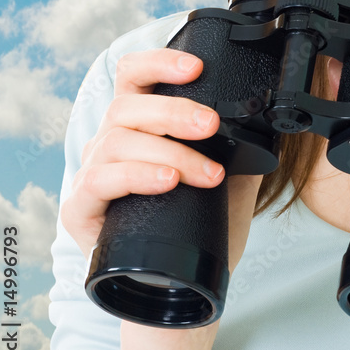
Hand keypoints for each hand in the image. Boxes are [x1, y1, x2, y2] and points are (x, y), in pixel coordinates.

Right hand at [61, 48, 261, 276]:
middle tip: (211, 126)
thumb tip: (270, 121)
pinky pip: (99, 181)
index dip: (159, 63)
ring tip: (207, 174)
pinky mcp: (79, 210)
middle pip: (127, 106)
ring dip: (169, 153)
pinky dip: (136, 176)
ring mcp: (91, 173)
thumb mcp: (226, 177)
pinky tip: (166, 181)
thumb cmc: (197, 224)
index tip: (195, 66)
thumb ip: (239, 146)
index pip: (135, 76)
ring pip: (118, 142)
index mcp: (138, 125)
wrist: (178, 286)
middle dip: (174, 112)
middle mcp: (109, 142)